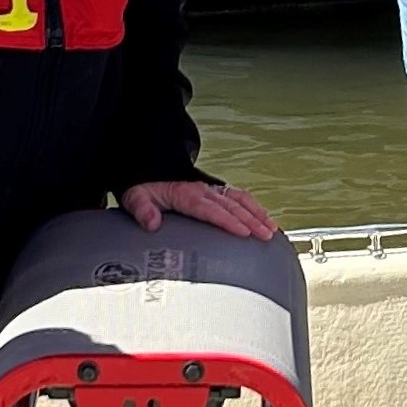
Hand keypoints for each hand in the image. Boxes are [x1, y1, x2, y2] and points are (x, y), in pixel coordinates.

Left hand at [120, 179, 277, 240]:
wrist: (147, 171)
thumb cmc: (144, 188)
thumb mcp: (135, 197)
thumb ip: (142, 210)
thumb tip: (151, 222)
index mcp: (185, 193)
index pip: (210, 209)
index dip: (228, 221)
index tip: (243, 231)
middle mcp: (202, 190)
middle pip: (231, 206)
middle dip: (251, 220)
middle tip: (265, 235)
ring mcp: (210, 189)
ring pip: (239, 200)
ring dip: (257, 213)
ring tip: (271, 229)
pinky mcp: (215, 191)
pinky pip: (239, 197)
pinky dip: (255, 207)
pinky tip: (265, 217)